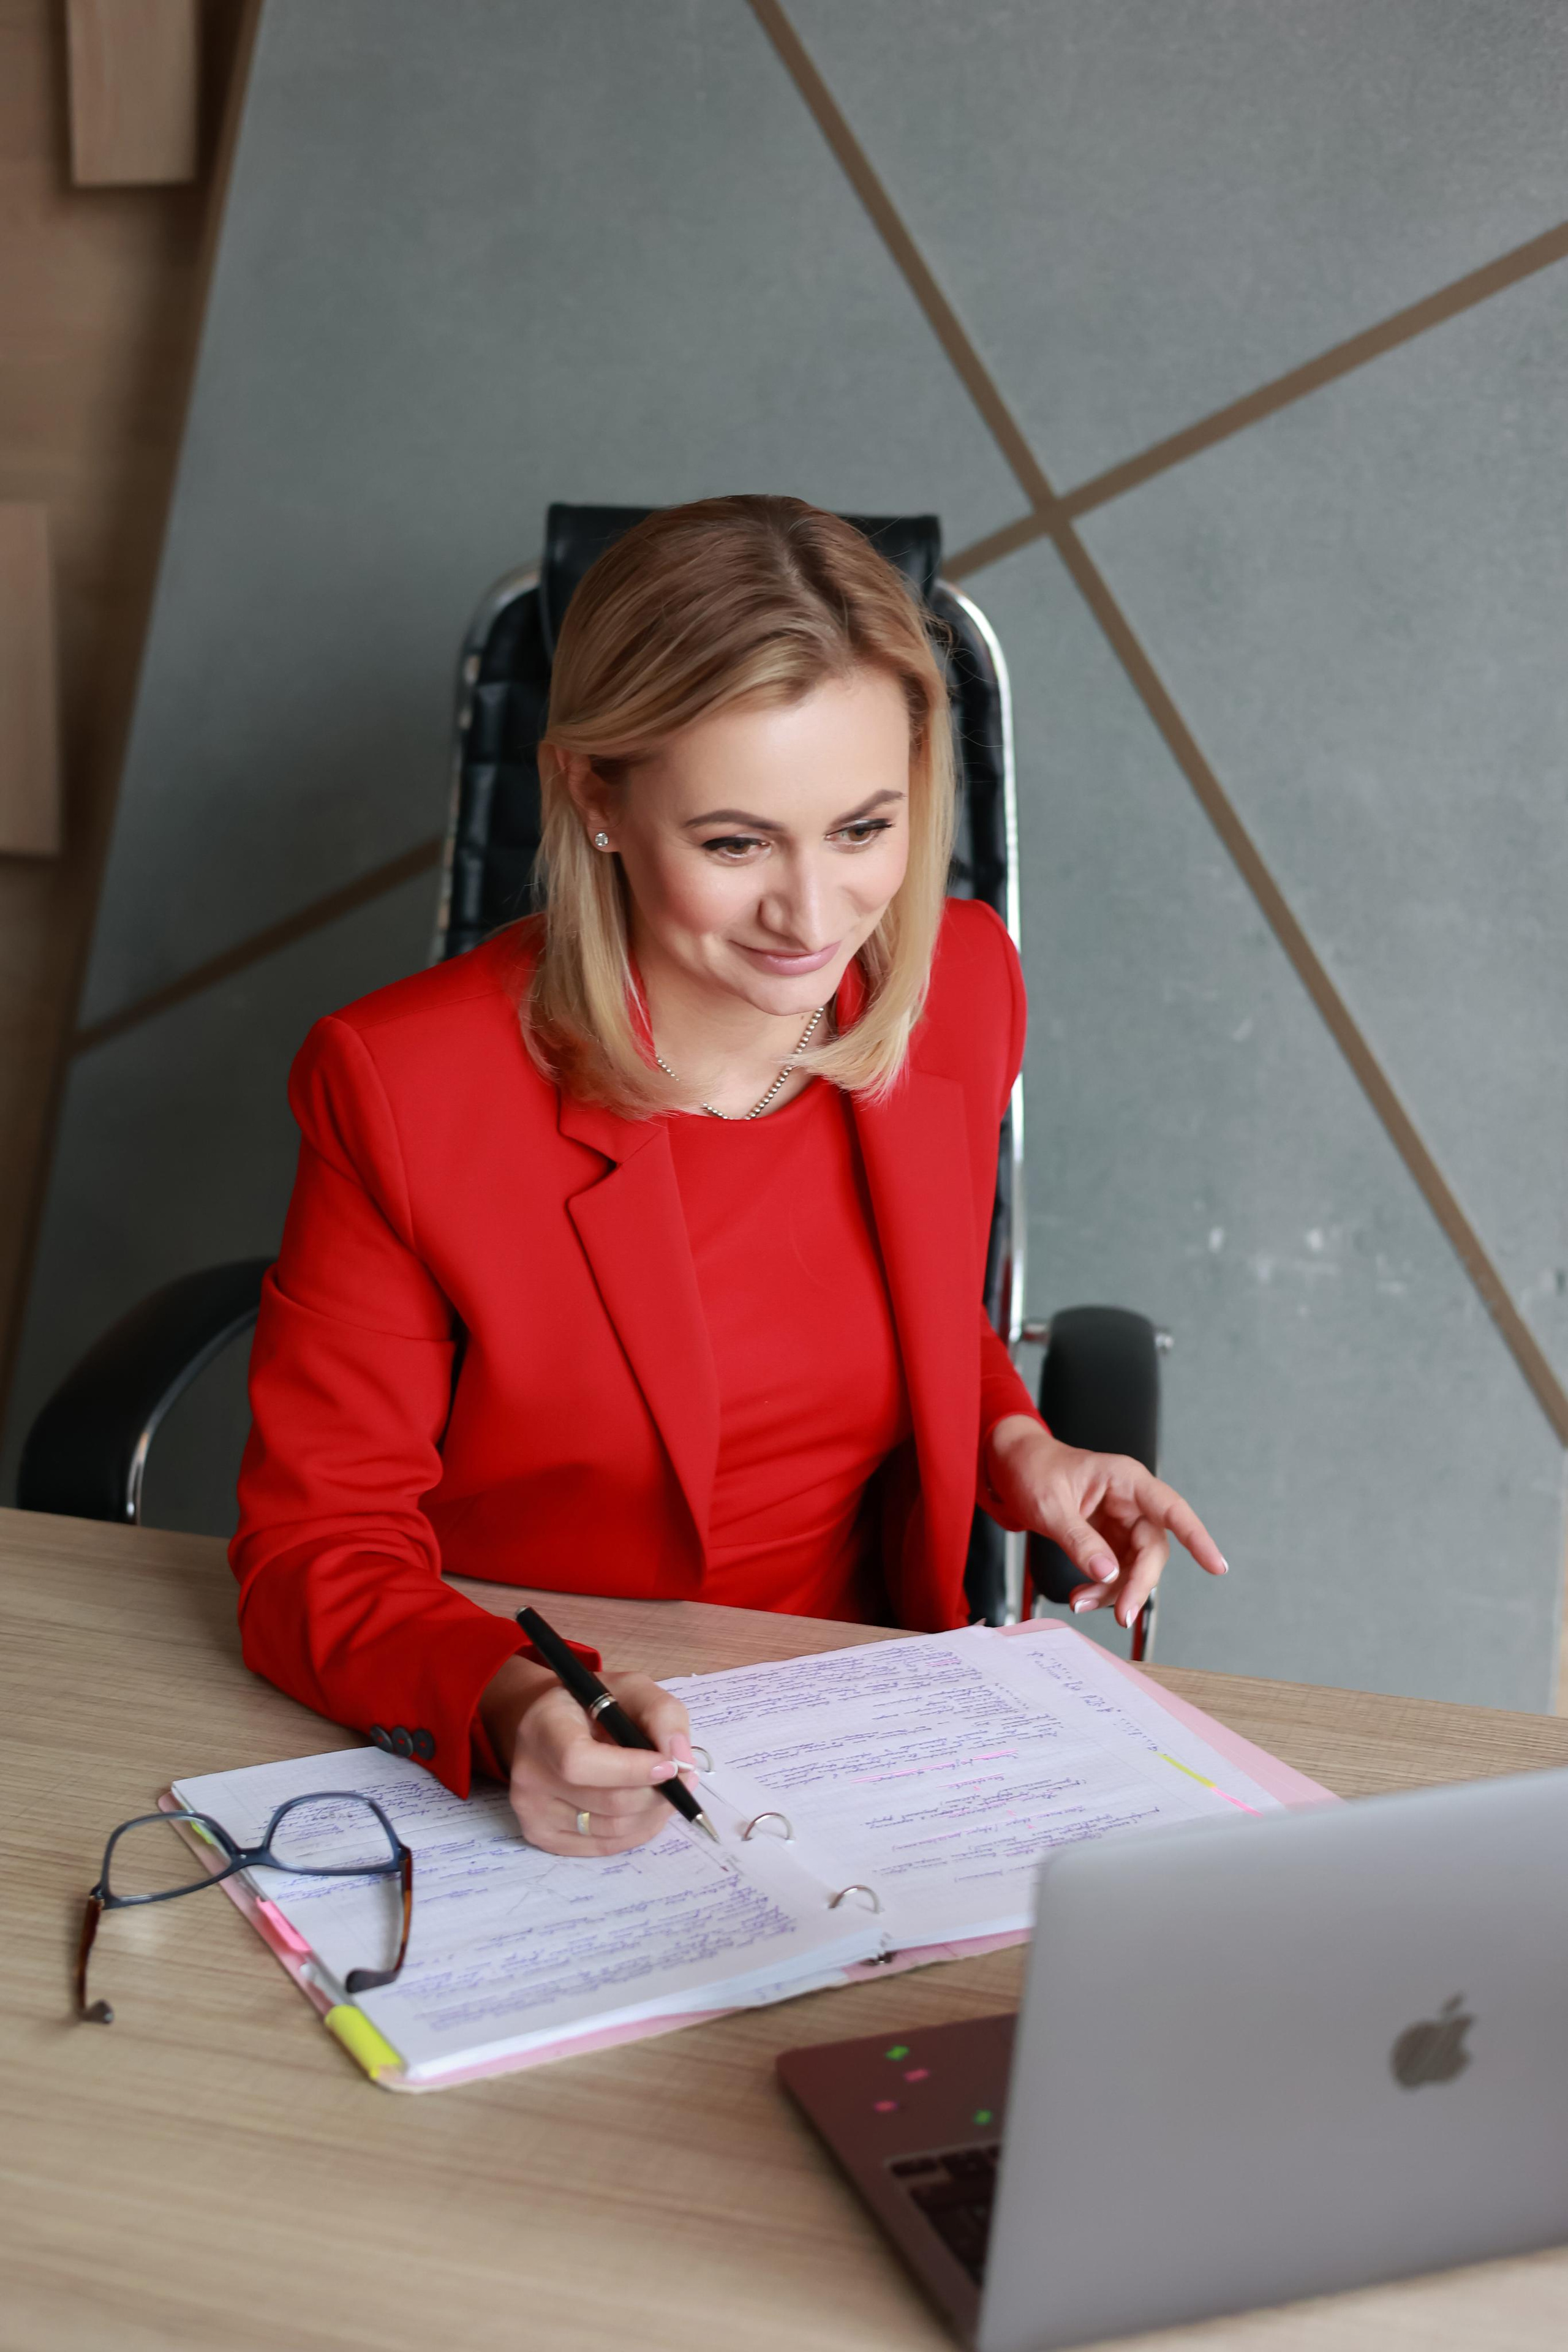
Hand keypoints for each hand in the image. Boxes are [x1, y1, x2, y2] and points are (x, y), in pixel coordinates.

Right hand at [479, 1656, 696, 1853]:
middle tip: (683, 1778)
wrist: (550, 1726)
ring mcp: (532, 1809)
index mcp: (544, 1725)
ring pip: (612, 1829)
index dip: (630, 1770)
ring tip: (667, 1789)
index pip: (579, 1762)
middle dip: (656, 1794)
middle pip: (607, 1802)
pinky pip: (604, 1847)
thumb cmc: (594, 1705)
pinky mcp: (542, 1837)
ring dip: (653, 1813)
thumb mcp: (630, 1688)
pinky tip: (644, 1806)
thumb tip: (681, 1759)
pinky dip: (636, 1830)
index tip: (669, 1766)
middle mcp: (529, 1772)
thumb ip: (662, 1713)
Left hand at [985, 1417, 1227, 1628]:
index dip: (1196, 1537)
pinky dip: (1102, 1588)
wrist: (1011, 1466)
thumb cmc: (1032, 1471)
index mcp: (1125, 1479)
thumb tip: (1108, 1574)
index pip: (1171, 1509)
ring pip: (1136, 1566)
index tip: (1216, 1565)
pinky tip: (1081, 1596)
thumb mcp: (1050, 1505)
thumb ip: (1078, 1539)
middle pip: (1153, 1549)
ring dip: (1115, 1592)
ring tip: (1079, 1603)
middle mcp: (1131, 1501)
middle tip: (1121, 1616)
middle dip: (1138, 1584)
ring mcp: (1121, 1521)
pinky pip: (1117, 1570)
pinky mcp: (1109, 1539)